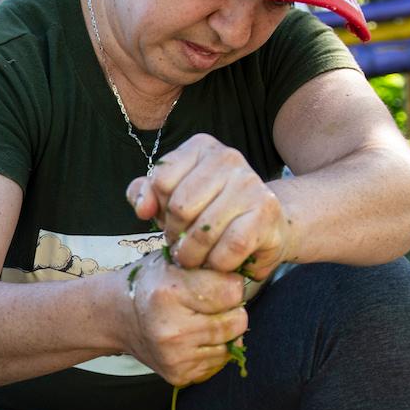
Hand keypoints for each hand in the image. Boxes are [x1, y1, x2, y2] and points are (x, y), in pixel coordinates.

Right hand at [116, 251, 248, 386]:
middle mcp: (171, 329)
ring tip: (201, 320)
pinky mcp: (178, 375)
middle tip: (212, 304)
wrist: (117, 317)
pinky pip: (219, 362)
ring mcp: (175, 356)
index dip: (230, 284)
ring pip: (231, 344)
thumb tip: (247, 273)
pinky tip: (195, 338)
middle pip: (238, 321)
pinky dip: (213, 349)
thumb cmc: (152, 284)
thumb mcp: (174, 261)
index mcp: (169, 293)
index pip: (233, 291)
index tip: (218, 282)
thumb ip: (208, 263)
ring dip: (223, 332)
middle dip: (231, 310)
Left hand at [126, 134, 294, 279]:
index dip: (160, 211)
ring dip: (195, 256)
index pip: (161, 181)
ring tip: (197, 259)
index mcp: (200, 147)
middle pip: (180, 207)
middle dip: (176, 236)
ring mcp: (250, 182)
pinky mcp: (266, 210)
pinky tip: (218, 263)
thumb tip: (142, 208)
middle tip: (182, 247)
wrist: (265, 227)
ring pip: (203, 230)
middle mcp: (227, 157)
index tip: (170, 223)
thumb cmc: (211, 212)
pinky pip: (230, 246)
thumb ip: (146, 194)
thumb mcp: (171, 198)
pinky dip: (218, 263)